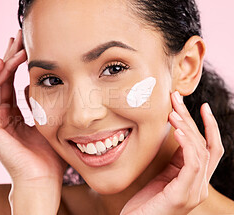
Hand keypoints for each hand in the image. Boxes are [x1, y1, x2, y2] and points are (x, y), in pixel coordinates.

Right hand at [0, 30, 66, 184]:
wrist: (42, 179)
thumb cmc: (47, 156)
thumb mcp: (44, 122)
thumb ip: (35, 103)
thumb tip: (32, 83)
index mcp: (12, 115)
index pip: (10, 82)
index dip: (15, 63)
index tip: (24, 45)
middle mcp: (0, 116)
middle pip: (0, 80)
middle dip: (8, 57)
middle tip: (17, 36)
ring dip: (1, 64)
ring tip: (13, 46)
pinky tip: (0, 64)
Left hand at [120, 91, 223, 214]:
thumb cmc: (145, 203)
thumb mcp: (163, 177)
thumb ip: (174, 161)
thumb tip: (177, 134)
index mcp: (196, 180)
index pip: (210, 148)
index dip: (208, 126)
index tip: (201, 105)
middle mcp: (200, 185)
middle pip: (206, 145)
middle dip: (194, 119)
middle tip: (178, 99)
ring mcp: (194, 191)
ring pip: (200, 151)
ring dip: (188, 128)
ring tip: (174, 112)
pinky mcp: (182, 195)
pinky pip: (191, 165)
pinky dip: (187, 145)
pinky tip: (177, 131)